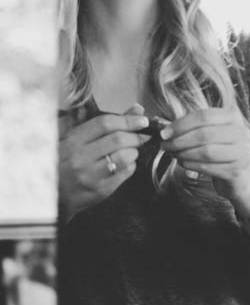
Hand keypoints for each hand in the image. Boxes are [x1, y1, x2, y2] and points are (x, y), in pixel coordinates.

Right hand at [59, 103, 150, 220]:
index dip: (128, 119)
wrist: (52, 194)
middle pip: (118, 140)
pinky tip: (126, 164)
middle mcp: (81, 158)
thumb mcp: (75, 138)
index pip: (105, 124)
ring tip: (132, 150)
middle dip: (136, 136)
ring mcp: (91, 176)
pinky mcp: (100, 191)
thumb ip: (105, 122)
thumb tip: (137, 109)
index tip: (142, 120)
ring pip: (124, 158)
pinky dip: (131, 165)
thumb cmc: (64, 161)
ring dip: (134, 151)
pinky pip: (125, 174)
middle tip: (141, 136)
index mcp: (73, 141)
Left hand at [160, 107, 249, 209]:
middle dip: (180, 140)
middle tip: (165, 145)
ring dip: (184, 153)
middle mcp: (241, 132)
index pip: (204, 116)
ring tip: (173, 154)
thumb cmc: (220, 149)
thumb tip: (162, 127)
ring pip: (206, 151)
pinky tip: (182, 163)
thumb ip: (190, 127)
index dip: (181, 124)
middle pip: (204, 134)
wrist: (240, 175)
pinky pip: (208, 167)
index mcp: (233, 116)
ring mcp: (241, 152)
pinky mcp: (236, 171)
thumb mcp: (210, 132)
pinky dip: (191, 165)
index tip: (164, 133)